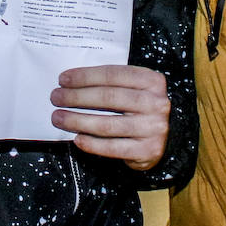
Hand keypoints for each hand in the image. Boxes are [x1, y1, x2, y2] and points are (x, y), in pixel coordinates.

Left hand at [51, 64, 170, 170]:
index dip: (86, 76)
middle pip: (108, 97)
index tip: (63, 79)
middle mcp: (155, 103)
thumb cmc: (142, 108)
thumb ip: (113, 83)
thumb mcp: (136, 88)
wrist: (169, 137)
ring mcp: (153, 128)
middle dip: (77, 97)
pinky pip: (113, 147)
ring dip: (78, 120)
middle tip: (56, 98)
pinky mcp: (147, 150)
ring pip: (107, 124)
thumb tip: (72, 83)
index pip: (113, 74)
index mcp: (152, 81)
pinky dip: (92, 143)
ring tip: (58, 118)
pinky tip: (77, 138)